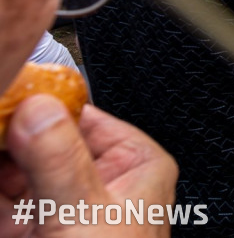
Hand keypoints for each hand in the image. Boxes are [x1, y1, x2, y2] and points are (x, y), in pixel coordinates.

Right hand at [0, 97, 177, 236]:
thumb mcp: (88, 210)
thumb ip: (61, 161)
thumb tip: (39, 110)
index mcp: (135, 164)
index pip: (84, 116)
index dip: (43, 104)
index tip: (14, 94)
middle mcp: (100, 181)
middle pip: (45, 140)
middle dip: (12, 130)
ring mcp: (65, 206)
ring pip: (18, 168)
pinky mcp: (32, 230)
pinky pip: (3, 199)